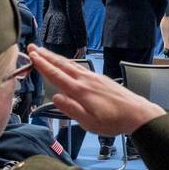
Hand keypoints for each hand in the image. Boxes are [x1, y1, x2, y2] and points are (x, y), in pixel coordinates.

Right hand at [27, 45, 163, 135]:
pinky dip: (69, 63)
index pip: (57, 75)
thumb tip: (56, 97)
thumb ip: (71, 109)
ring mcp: (95, 77)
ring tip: (45, 52)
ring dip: (57, 58)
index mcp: (80, 91)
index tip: (31, 55)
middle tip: (32, 47)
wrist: (137, 113)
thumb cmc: (113, 121)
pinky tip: (67, 64)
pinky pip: (80, 68)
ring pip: (72, 65)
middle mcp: (86, 80)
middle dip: (46, 56)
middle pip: (63, 65)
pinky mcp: (101, 79)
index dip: (43, 65)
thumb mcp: (88, 122)